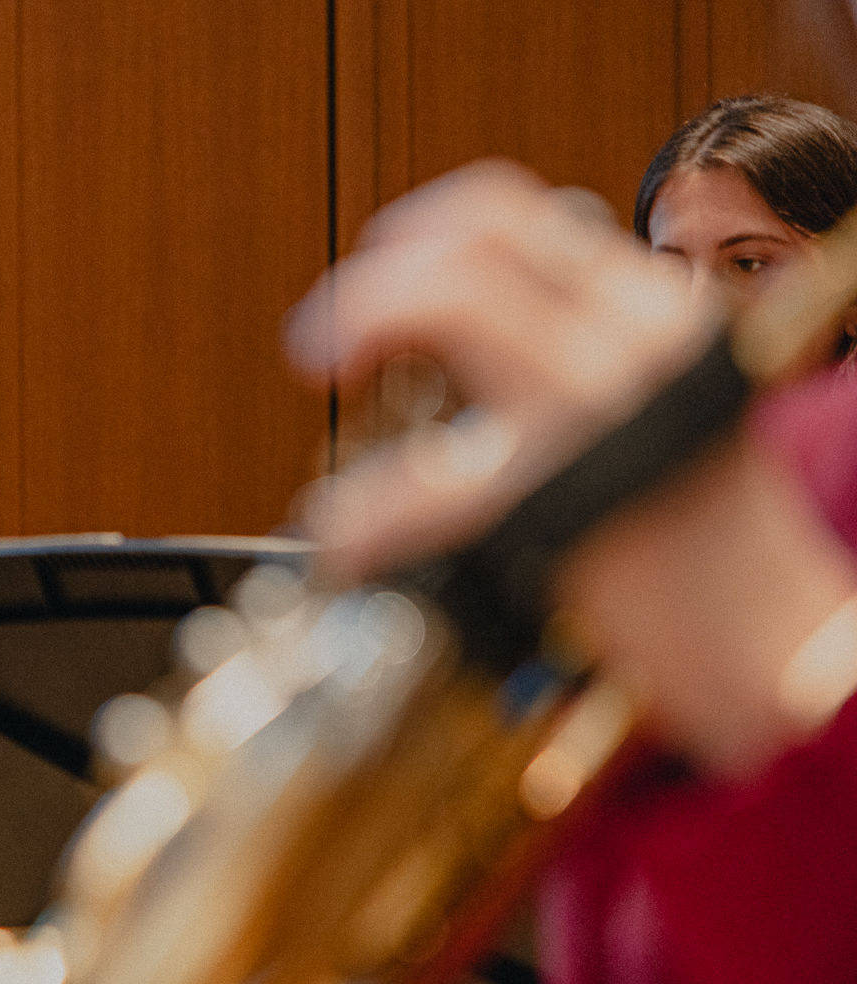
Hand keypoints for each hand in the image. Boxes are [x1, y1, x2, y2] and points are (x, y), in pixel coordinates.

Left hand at [284, 161, 715, 581]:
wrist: (787, 646)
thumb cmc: (708, 545)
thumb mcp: (655, 410)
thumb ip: (574, 358)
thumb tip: (466, 331)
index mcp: (651, 310)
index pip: (510, 216)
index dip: (413, 237)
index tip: (370, 278)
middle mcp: (634, 335)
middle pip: (469, 244)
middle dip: (367, 285)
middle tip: (318, 348)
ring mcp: (600, 407)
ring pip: (448, 302)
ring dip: (357, 338)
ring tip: (326, 443)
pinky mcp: (562, 496)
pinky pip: (425, 484)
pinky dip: (363, 516)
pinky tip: (343, 546)